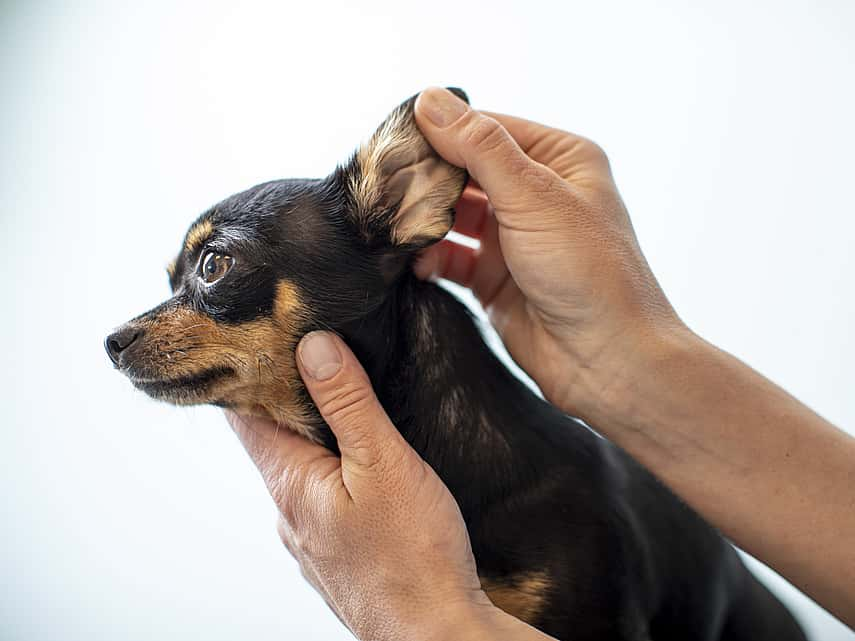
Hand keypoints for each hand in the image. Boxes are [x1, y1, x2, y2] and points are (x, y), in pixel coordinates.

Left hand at [227, 331, 505, 640]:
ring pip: (300, 472)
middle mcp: (289, 514)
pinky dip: (333, 472)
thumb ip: (347, 403)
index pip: (244, 416)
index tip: (265, 338)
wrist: (434, 636)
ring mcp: (311, 540)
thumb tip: (312, 345)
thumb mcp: (382, 463)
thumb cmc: (413, 556)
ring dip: (314, 438)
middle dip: (286, 400)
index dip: (251, 374)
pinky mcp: (337, 556)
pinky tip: (364, 469)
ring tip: (345, 406)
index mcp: (289, 484)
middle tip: (315, 357)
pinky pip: (323, 500)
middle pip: (271, 442)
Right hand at [413, 87, 683, 419]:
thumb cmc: (590, 274)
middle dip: (427, 178)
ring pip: (453, 214)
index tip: (392, 142)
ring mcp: (513, 238)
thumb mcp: (535, 197)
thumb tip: (429, 100)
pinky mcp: (495, 278)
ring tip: (394, 223)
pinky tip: (416, 261)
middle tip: (384, 186)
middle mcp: (536, 194)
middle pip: (464, 170)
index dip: (440, 132)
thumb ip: (480, 148)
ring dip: (424, 218)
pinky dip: (429, 256)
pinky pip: (450, 256)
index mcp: (560, 160)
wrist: (608, 361)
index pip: (485, 129)